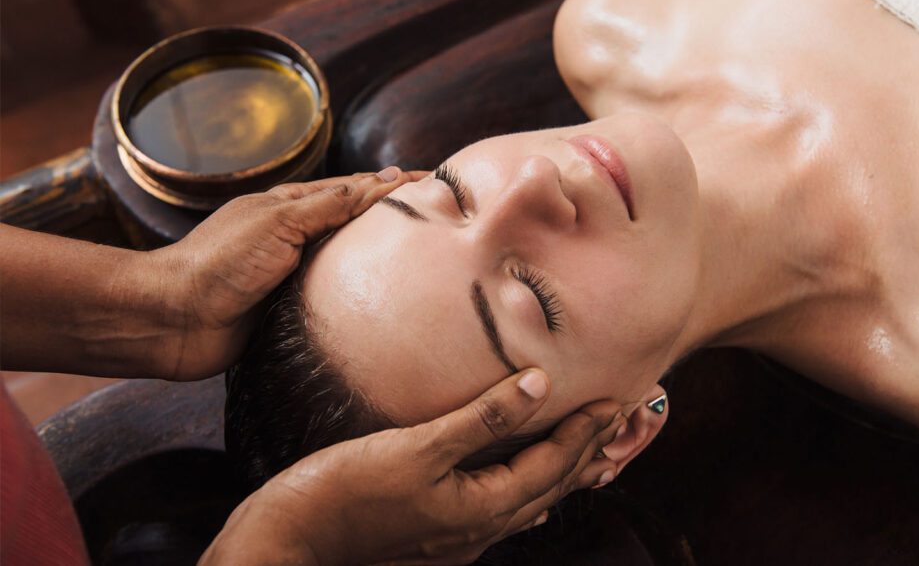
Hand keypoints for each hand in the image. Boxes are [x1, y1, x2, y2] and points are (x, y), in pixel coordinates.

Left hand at [148, 168, 423, 380]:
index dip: (393, 184)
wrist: (174, 320)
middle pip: (356, 222)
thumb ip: (328, 205)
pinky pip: (337, 298)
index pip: (354, 189)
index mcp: (291, 207)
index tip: (434, 180)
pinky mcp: (294, 311)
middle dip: (394, 215)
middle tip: (441, 213)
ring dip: (383, 256)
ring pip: (350, 261)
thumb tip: (379, 182)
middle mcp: (296, 238)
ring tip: (426, 252)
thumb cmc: (219, 263)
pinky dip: (364, 292)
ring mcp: (296, 275)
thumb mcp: (278, 222)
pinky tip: (388, 296)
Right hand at [201, 369, 624, 565]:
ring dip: (561, 469)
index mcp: (482, 508)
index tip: (617, 401)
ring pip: (528, 499)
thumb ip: (483, 418)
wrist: (290, 542)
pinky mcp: (436, 534)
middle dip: (586, 452)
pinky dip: (526, 486)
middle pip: (550, 486)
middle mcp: (479, 529)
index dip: (586, 432)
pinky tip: (525, 487)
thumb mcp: (418, 447)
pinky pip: (501, 509)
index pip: (553, 464)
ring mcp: (457, 537)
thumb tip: (539, 384)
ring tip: (587, 447)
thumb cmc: (345, 492)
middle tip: (619, 419)